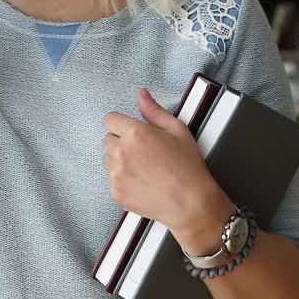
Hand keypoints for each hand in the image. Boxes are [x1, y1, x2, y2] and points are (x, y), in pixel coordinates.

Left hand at [102, 89, 231, 253]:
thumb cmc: (188, 168)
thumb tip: (142, 95)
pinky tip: (141, 181)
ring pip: (107, 159)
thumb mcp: (177, 130)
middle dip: (121, 141)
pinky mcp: (116, 193)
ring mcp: (116, 175)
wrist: (191, 204)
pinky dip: (122, 180)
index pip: (109, 119)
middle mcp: (121, 153)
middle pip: (107, 139)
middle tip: (143, 151)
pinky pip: (111, 179)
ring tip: (143, 167)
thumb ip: (154, 111)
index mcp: (135, 133)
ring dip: (119, 160)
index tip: (131, 131)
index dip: (121, 124)